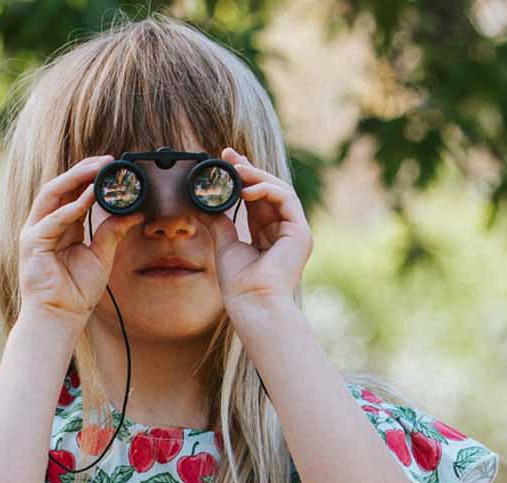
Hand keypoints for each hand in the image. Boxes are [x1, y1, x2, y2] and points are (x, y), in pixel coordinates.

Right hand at [18, 155, 142, 323]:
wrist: (61, 317)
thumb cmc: (76, 293)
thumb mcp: (101, 256)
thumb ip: (112, 232)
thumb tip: (134, 212)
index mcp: (62, 226)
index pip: (74, 192)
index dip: (91, 177)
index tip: (113, 166)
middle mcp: (46, 224)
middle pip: (62, 187)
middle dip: (83, 170)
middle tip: (107, 159)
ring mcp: (36, 232)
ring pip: (53, 194)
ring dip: (75, 178)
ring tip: (97, 168)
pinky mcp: (32, 243)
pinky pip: (53, 219)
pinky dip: (71, 207)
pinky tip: (88, 197)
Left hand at [207, 147, 311, 313]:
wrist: (251, 303)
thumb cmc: (239, 284)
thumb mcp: (225, 243)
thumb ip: (220, 220)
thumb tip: (205, 202)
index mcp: (268, 234)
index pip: (257, 198)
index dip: (243, 178)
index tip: (225, 162)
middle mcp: (284, 230)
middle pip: (269, 190)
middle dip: (249, 170)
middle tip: (228, 155)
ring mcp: (294, 231)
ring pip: (279, 190)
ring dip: (256, 177)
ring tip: (236, 170)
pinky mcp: (300, 232)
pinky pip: (285, 199)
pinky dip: (266, 190)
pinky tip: (247, 189)